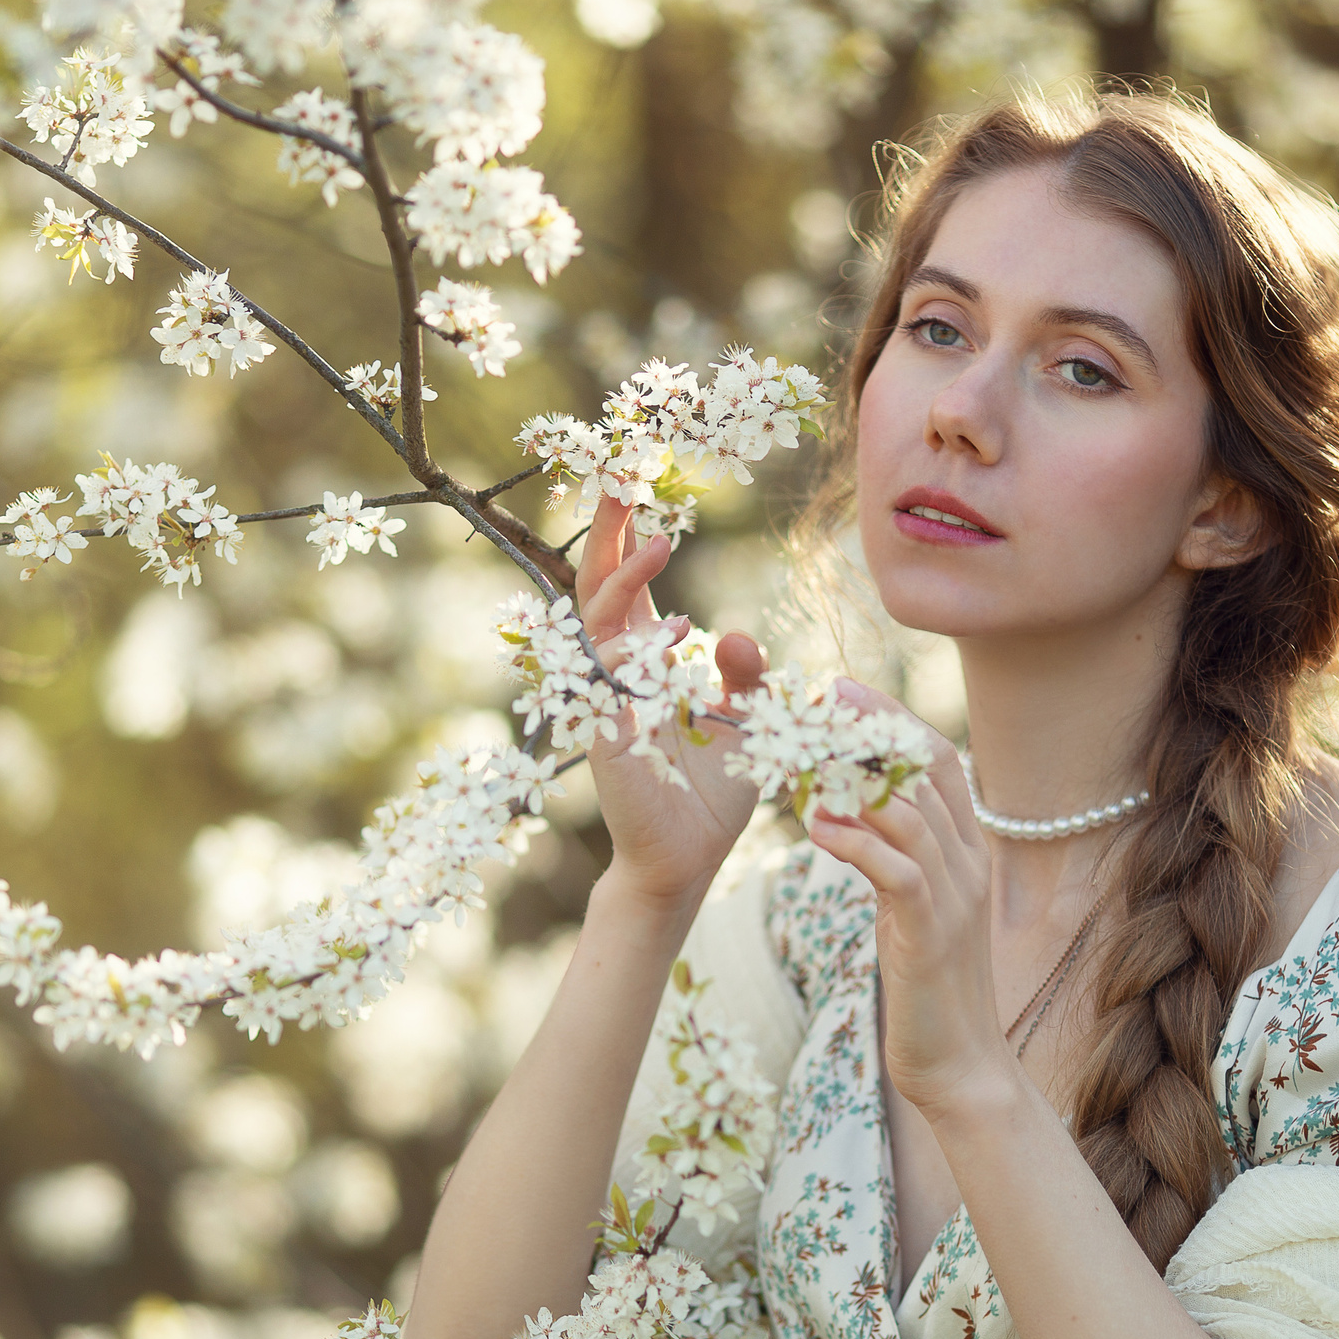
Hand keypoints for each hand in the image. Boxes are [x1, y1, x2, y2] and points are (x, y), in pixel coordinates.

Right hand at [575, 495, 768, 911]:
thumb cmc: (709, 793)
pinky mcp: (605, 737)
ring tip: (661, 542)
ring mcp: (603, 702)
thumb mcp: (744, 719)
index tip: (637, 482)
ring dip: (624, 580)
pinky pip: (610, 681)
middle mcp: (615, 674)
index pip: (625, 586)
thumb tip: (732, 634)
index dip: (625, 535)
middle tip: (622, 476)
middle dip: (606, 531)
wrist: (685, 861)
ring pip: (594, 622)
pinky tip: (676, 637)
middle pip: (595, 586)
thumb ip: (743, 674)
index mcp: (643, 663)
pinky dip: (638, 653)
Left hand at [802, 680, 1016, 1113]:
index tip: (843, 691)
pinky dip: (856, 841)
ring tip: (803, 754)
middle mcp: (969, 863)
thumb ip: (893, 861)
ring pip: (910, 810)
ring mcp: (955, 897)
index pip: (939, 761)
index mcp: (967, 852)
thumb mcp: (910, 911)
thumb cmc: (927, 991)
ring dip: (853, 777)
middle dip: (874, 726)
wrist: (960, 1067)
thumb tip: (847, 818)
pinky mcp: (930, 933)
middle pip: (926, 768)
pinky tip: (814, 826)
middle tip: (821, 697)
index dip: (894, 719)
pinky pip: (897, 870)